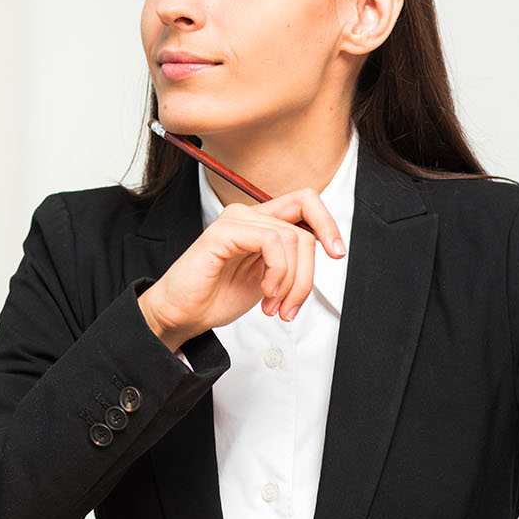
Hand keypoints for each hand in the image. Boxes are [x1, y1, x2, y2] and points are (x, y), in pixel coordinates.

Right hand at [137, 188, 345, 352]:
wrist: (182, 314)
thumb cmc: (217, 297)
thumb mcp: (269, 279)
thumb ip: (292, 261)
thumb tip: (325, 251)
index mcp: (261, 223)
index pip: (306, 203)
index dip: (328, 224)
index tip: (336, 254)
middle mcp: (249, 216)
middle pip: (305, 221)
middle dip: (310, 270)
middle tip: (293, 302)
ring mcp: (236, 221)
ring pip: (293, 238)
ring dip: (292, 281)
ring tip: (274, 305)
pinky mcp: (224, 232)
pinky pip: (272, 241)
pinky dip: (278, 272)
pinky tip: (265, 291)